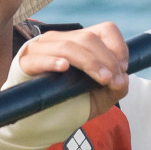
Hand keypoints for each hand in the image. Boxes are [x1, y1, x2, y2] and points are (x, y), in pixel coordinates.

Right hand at [16, 22, 130, 118]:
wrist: (40, 120)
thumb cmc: (70, 103)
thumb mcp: (99, 99)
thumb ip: (116, 90)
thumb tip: (124, 80)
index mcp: (81, 41)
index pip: (106, 29)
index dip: (118, 48)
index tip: (123, 70)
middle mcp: (62, 39)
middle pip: (89, 38)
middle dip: (107, 60)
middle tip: (114, 82)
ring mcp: (42, 48)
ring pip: (68, 46)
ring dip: (90, 62)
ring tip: (102, 80)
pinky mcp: (26, 63)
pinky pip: (39, 58)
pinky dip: (53, 61)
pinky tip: (63, 68)